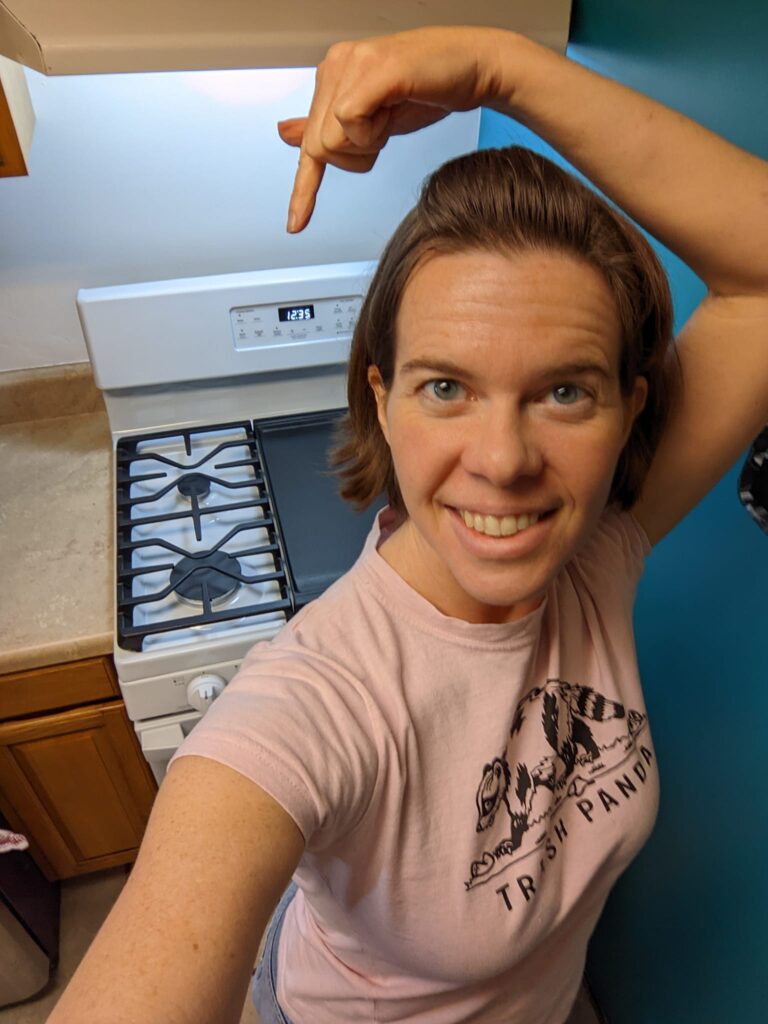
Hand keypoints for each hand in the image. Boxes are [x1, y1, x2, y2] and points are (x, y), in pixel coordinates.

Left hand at [278, 27, 506, 231]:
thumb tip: (286, 135)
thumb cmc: (430, 92)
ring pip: (330, 140)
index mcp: (334, 75)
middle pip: (317, 147)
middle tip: (384, 133)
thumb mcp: (376, 120)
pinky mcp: (372, 69)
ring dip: (367, 146)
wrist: (476, 68)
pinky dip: (373, 133)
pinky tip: (393, 111)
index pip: (309, 140)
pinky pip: (349, 122)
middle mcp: (337, 64)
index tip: (296, 224)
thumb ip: (332, 128)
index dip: (304, 187)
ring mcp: (352, 63)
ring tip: (392, 119)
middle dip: (354, 157)